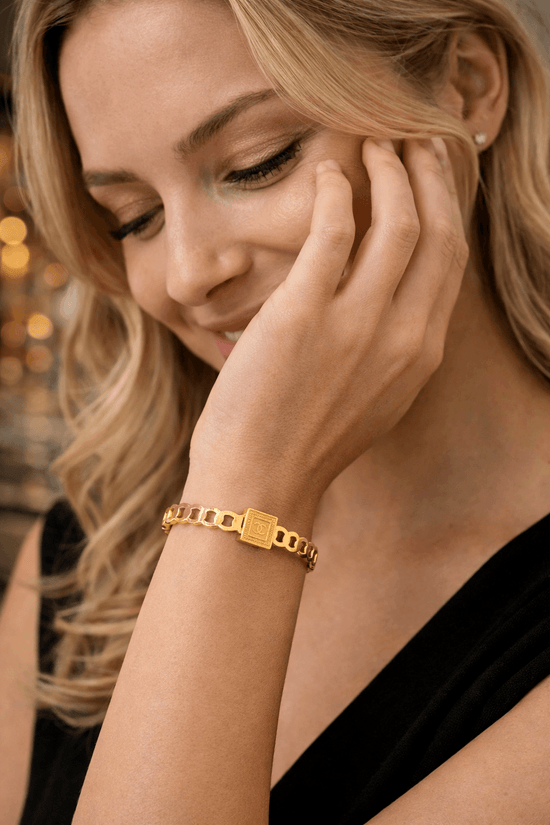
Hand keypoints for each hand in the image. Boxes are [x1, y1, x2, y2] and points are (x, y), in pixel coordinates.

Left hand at [188, 137, 469, 507]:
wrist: (259, 483)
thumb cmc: (303, 443)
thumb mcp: (370, 399)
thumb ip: (389, 348)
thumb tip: (382, 298)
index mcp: (420, 355)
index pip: (449, 262)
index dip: (445, 208)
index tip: (430, 177)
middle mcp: (402, 335)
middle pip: (438, 233)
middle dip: (429, 176)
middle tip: (410, 142)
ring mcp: (356, 324)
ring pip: (397, 222)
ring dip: (388, 171)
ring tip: (370, 145)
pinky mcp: (303, 315)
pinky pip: (333, 231)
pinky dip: (335, 192)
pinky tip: (326, 174)